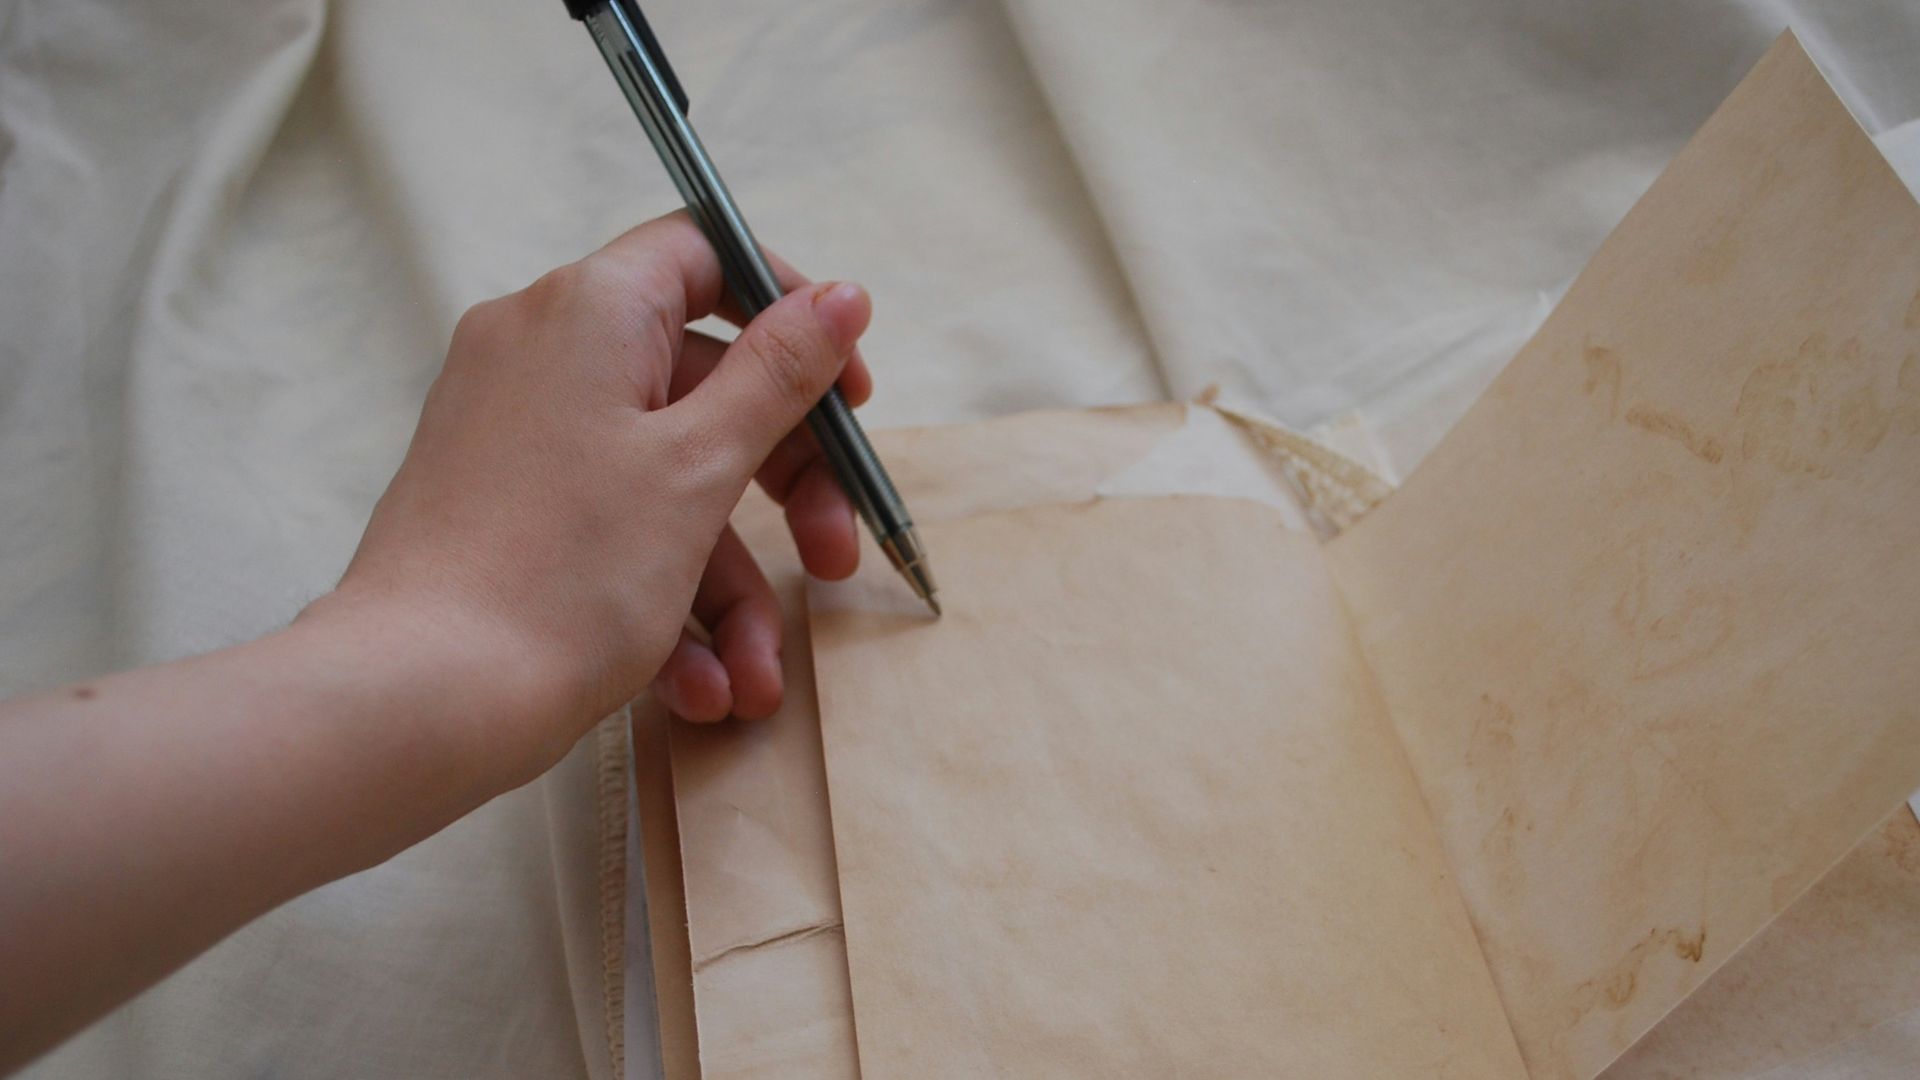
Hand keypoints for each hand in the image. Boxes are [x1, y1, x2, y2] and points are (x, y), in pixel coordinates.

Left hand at [321, 211, 873, 779]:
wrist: (415, 701)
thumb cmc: (560, 575)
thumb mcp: (700, 466)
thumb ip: (779, 374)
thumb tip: (842, 293)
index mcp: (588, 311)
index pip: (705, 255)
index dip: (789, 314)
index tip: (846, 396)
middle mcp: (540, 353)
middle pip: (702, 386)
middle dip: (784, 488)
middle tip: (834, 558)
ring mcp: (515, 434)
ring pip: (664, 482)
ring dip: (728, 585)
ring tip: (755, 681)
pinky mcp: (502, 509)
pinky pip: (609, 529)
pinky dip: (663, 601)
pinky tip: (698, 689)